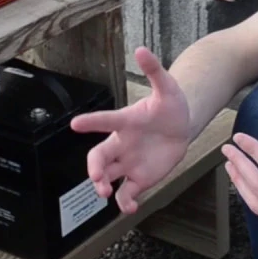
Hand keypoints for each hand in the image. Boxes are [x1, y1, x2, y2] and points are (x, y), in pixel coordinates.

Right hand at [70, 46, 192, 214]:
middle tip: (97, 178)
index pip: (104, 120)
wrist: (181, 126)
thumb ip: (154, 70)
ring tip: (107, 193)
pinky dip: (125, 202)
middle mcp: (121, 144)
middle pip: (99, 156)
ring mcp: (128, 163)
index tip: (75, 123)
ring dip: (103, 187)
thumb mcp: (167, 87)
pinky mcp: (139, 178)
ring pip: (108, 177)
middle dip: (94, 168)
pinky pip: (127, 193)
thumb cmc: (170, 105)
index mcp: (125, 122)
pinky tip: (130, 208)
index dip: (91, 122)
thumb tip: (141, 49)